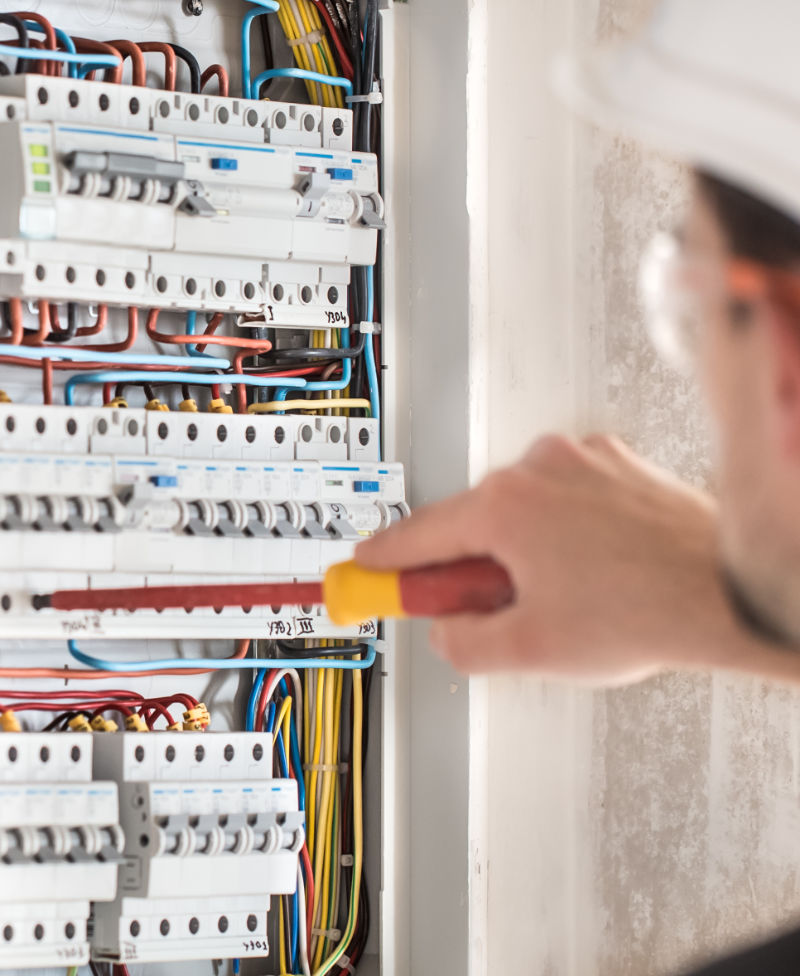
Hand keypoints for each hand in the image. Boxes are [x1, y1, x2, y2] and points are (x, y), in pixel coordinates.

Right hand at [356, 434, 760, 682]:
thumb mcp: (530, 651)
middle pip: (470, 520)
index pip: (416, 534)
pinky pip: (565, 497)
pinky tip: (593, 570)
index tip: (363, 569)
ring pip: (521, 509)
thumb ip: (462, 643)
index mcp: (505, 506)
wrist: (734, 588)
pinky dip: (563, 531)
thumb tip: (444, 629)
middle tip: (490, 611)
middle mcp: (538, 468)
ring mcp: (581, 460)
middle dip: (472, 568)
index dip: (383, 560)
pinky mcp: (615, 463)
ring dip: (523, 550)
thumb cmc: (648, 611)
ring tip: (565, 596)